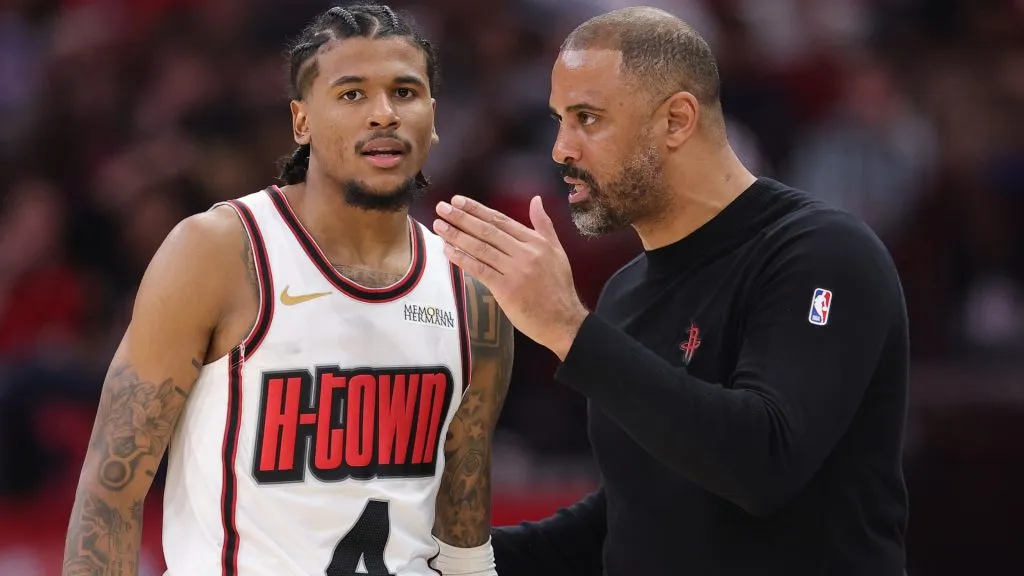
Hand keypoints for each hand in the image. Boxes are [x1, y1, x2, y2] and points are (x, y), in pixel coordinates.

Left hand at [433, 195, 588, 359]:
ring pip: (481, 248)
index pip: (501, 220)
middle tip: (441, 208)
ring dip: (457, 236)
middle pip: (488, 231)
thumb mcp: (557, 251)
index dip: (478, 210)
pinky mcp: (505, 289)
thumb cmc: (558, 287)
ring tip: (439, 226)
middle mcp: (525, 253)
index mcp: (536, 242)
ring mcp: (515, 271)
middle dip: (462, 218)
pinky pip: (479, 270)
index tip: (459, 200)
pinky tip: (448, 250)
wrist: (563, 320)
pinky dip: (462, 259)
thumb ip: (544, 225)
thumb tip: (536, 200)